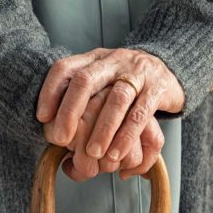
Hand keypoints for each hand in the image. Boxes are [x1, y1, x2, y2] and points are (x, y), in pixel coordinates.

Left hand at [37, 47, 183, 170]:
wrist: (170, 68)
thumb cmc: (127, 81)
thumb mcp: (102, 78)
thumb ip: (80, 94)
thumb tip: (49, 126)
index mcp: (95, 58)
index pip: (65, 68)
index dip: (50, 91)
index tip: (42, 117)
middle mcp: (114, 61)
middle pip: (86, 80)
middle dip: (70, 112)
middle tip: (61, 139)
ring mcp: (137, 73)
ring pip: (116, 99)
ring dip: (102, 129)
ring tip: (92, 153)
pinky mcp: (158, 89)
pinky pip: (141, 113)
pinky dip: (127, 135)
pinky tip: (117, 153)